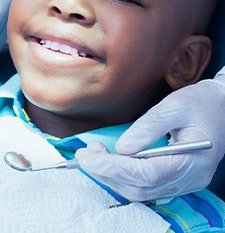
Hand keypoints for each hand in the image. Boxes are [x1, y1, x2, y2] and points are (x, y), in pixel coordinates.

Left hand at [75, 75, 224, 200]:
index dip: (113, 168)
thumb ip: (149, 127)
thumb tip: (121, 148)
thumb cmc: (200, 104)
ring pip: (139, 191)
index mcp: (193, 161)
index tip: (88, 156)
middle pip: (140, 187)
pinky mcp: (174, 178)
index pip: (146, 175)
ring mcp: (182, 182)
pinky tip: (108, 161)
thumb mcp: (175, 106)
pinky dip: (121, 176)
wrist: (220, 107)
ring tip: (92, 154)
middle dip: (106, 172)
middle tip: (84, 154)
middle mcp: (188, 179)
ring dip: (110, 175)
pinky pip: (143, 185)